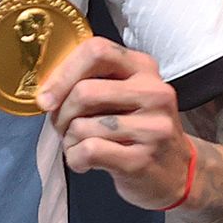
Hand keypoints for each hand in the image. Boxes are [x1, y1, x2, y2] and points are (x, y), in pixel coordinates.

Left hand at [43, 36, 198, 208]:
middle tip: (64, 127)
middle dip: (61, 114)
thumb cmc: (138, 129)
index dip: (62, 73)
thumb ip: (95, 82)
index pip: (97, 51)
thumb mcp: (126, 95)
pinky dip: (75, 159)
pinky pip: (88, 151)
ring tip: (81, 146)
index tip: (46, 97)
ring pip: (82, 126)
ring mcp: (152, 127)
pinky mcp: (141, 159)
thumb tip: (46, 93)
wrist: (176, 172)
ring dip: (69, 141)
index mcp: (144, 68)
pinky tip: (85, 162)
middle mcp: (154, 92)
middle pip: (84, 92)